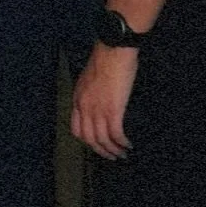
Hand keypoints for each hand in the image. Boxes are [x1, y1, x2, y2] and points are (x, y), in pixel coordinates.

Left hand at [71, 44, 136, 159]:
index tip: (98, 146)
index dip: (87, 141)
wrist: (113, 50)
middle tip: (112, 156)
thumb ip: (91, 92)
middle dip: (101, 151)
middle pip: (89, 139)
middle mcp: (85, 107)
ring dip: (113, 151)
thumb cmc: (106, 59)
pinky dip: (122, 143)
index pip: (76, 129)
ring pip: (102, 140)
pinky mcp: (113, 110)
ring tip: (123, 154)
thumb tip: (100, 100)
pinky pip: (115, 134)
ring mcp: (98, 109)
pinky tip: (128, 145)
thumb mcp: (90, 77)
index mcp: (78, 99)